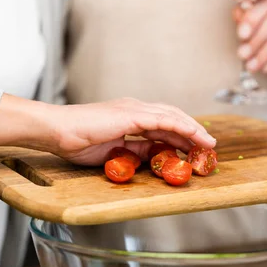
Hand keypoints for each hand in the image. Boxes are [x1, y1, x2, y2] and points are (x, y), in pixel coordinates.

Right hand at [0, 96, 215, 165]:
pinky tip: (193, 135)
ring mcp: (133, 109)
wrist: (58, 131)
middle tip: (209, 145)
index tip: (195, 147)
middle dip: (192, 131)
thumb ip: (135, 151)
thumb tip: (154, 157)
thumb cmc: (77, 141)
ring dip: (193, 129)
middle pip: (172, 117)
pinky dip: (181, 127)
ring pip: (172, 116)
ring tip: (208, 143)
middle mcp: (135, 109)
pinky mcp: (131, 115)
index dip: (181, 134)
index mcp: (129, 116)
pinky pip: (163, 120)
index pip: (163, 123)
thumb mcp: (114, 151)